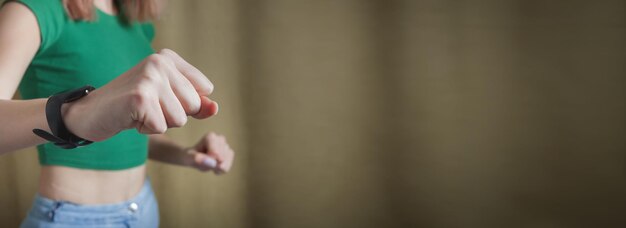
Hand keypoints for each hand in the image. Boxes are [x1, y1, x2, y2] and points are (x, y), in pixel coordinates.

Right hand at [63, 49, 218, 140]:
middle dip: (174, 116)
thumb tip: (215, 108)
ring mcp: (149, 78)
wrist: (89, 113)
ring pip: (180, 119)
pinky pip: (161, 128)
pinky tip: (131, 119)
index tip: (161, 99)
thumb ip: (196, 104)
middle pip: (194, 105)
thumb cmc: (132, 108)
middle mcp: (160, 62)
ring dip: (160, 123)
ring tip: (139, 113)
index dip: (187, 104)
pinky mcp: (140, 97)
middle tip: (148, 108)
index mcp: (169, 58)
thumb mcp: (169, 102)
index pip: (205, 89)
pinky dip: (146, 130)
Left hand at [186, 132, 233, 173]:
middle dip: (213, 164)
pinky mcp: (229, 153)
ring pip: (226, 161)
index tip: (204, 160)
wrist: (194, 158)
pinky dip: (221, 170)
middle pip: (221, 158)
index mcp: (210, 137)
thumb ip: (196, 158)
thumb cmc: (190, 156)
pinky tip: (214, 169)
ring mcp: (226, 146)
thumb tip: (210, 161)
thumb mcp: (188, 157)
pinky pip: (228, 165)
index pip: (216, 153)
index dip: (211, 160)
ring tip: (208, 166)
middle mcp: (220, 139)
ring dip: (217, 167)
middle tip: (204, 163)